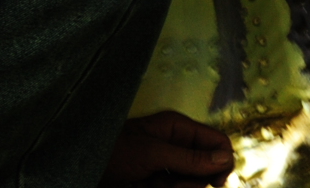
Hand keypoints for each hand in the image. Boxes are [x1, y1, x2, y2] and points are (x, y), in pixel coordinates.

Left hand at [101, 111, 234, 186]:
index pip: (217, 141)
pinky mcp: (159, 184)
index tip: (217, 183)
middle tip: (172, 185)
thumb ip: (189, 157)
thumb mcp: (152, 152)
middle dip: (194, 182)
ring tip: (153, 186)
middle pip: (207, 169)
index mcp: (177, 128)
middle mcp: (176, 146)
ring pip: (192, 185)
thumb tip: (225, 157)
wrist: (85, 168)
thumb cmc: (112, 151)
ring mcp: (168, 168)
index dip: (223, 161)